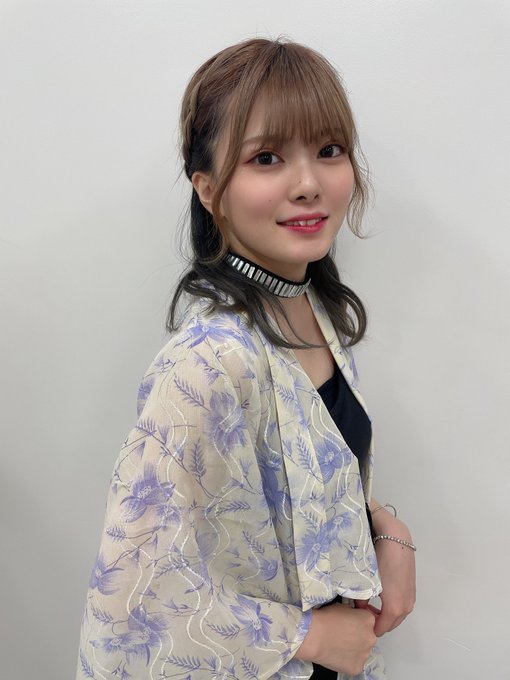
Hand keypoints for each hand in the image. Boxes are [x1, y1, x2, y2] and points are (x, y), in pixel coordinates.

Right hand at [295, 603, 376, 675]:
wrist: (314, 635)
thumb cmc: (325, 618)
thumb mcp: (343, 606)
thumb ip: (354, 613)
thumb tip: (354, 618)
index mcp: (369, 620)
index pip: (369, 621)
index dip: (358, 622)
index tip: (350, 624)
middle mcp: (371, 638)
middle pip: (367, 637)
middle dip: (358, 636)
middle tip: (343, 635)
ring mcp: (365, 654)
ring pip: (362, 651)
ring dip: (354, 649)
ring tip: (338, 646)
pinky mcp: (357, 668)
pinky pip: (355, 663)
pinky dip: (348, 660)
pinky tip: (337, 654)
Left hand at [359, 509, 415, 636]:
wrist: (396, 540)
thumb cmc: (380, 559)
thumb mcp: (367, 580)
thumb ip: (361, 597)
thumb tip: (358, 605)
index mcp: (395, 607)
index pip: (382, 627)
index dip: (370, 627)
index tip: (359, 622)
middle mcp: (406, 606)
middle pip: (392, 623)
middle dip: (379, 622)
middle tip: (363, 614)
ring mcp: (411, 597)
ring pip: (399, 614)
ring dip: (387, 614)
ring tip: (371, 605)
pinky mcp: (412, 589)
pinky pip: (403, 605)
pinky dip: (393, 607)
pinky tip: (382, 596)